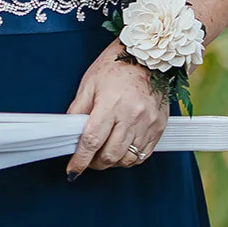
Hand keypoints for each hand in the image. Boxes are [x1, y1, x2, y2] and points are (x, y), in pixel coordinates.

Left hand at [65, 42, 168, 177]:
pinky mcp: (159, 126)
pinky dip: (130, 158)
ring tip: (104, 153)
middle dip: (95, 163)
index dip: (80, 160)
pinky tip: (121, 150)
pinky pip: (144, 154)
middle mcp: (131, 115)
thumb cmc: (116, 66)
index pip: (92, 141)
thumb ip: (78, 110)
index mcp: (111, 104)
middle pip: (110, 155)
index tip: (73, 169)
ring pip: (127, 159)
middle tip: (88, 159)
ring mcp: (148, 123)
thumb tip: (68, 132)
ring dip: (112, 162)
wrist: (146, 56)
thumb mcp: (89, 84)